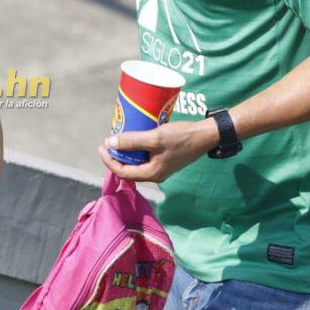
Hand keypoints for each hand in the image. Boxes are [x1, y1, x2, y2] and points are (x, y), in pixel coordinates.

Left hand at [97, 119, 218, 182]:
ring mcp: (161, 167)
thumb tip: (109, 143)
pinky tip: (134, 136)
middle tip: (109, 140)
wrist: (207, 135)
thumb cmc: (182, 137)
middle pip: (128, 168)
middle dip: (116, 156)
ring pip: (136, 162)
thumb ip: (132, 141)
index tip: (101, 146)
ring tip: (119, 137)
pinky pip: (145, 156)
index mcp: (152, 174)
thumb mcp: (155, 138)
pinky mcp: (165, 158)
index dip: (108, 160)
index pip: (122, 172)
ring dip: (126, 151)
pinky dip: (137, 148)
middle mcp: (155, 174)